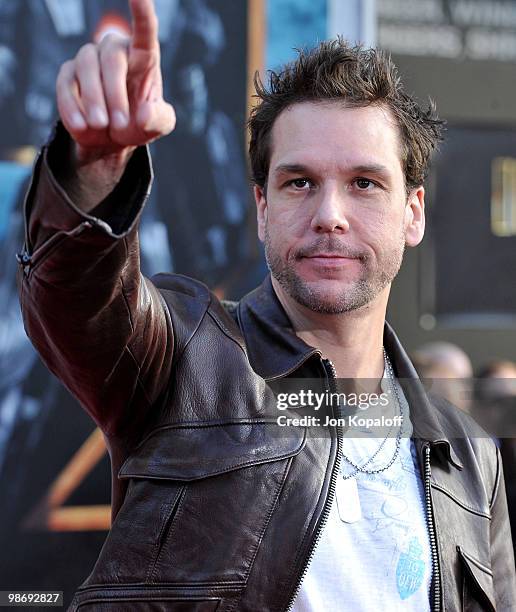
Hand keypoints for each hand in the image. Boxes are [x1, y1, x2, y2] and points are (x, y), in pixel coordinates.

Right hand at [56, 0, 174, 162]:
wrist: (113, 138)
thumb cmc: (140, 123)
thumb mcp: (158, 126)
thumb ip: (159, 119)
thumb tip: (144, 113)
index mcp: (143, 57)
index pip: (145, 30)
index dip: (142, 12)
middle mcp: (115, 50)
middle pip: (112, 59)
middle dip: (115, 95)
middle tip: (120, 125)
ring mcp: (89, 60)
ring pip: (86, 68)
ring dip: (94, 100)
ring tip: (101, 126)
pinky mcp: (68, 76)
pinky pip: (66, 85)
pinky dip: (73, 107)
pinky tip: (83, 127)